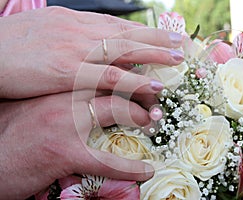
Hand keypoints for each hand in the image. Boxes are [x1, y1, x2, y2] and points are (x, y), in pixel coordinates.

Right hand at [0, 6, 183, 98]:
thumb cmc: (12, 45)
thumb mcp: (47, 34)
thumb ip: (73, 39)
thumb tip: (93, 45)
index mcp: (74, 21)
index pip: (116, 24)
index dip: (143, 29)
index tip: (162, 32)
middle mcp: (80, 31)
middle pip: (127, 32)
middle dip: (156, 36)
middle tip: (179, 41)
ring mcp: (77, 50)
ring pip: (125, 50)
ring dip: (153, 54)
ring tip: (176, 59)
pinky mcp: (70, 71)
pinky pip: (110, 75)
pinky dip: (134, 79)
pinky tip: (153, 84)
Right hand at [0, 90, 156, 198]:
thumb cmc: (10, 131)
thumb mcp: (36, 105)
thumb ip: (63, 97)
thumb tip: (90, 99)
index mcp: (58, 84)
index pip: (102, 72)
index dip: (127, 76)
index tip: (142, 83)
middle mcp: (64, 96)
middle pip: (114, 85)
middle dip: (140, 93)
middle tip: (154, 104)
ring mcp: (66, 122)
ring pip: (117, 111)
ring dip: (142, 117)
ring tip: (153, 123)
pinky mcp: (64, 152)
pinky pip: (107, 160)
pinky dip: (131, 167)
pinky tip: (146, 170)